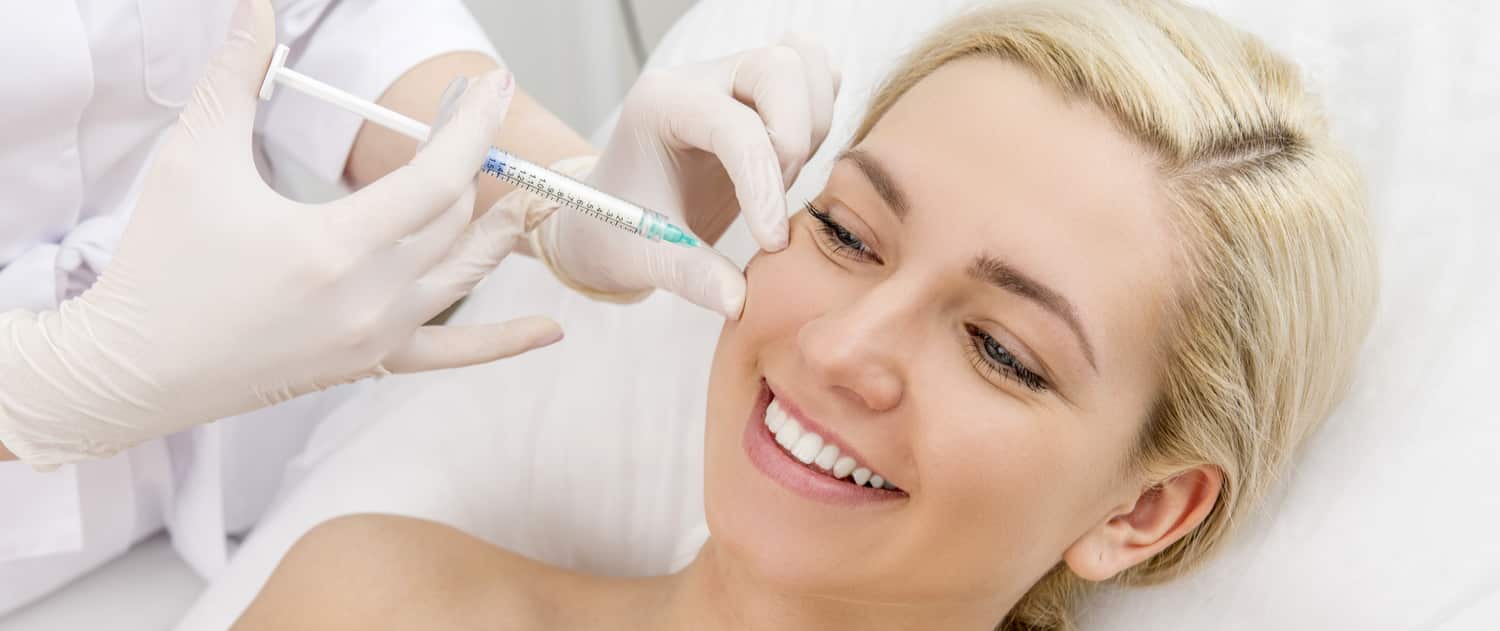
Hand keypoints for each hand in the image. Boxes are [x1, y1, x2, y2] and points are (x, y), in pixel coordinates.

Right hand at [0, 0, 558, 465]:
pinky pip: (453, 354)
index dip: (472, 126)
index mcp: (336, 248)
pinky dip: (503, 342)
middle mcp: (371, 300)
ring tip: (523, 188)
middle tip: (482, 115)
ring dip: (497, 230)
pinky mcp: (368, 365)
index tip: (491, 86)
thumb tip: (257, 8)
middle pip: (455, 220)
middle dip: (478, 160)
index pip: (438, 178)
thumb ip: (234, 76)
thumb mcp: (193, 158)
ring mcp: (375, 339)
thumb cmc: (159, 265)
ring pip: (464, 276)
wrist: (130, 371)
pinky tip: (549, 328)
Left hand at [536, 37, 839, 316]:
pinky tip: (792, 163)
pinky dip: (819, 116)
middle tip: (776, 198)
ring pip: (806, 64)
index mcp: (660, 105)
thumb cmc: (618, 231)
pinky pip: (815, 77)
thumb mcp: (644, 259)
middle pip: (781, 68)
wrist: (610, 217)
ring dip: (811, 126)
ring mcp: (732, 77)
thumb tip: (738, 300)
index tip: (772, 244)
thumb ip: (690, 276)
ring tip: (782, 180)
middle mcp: (700, 78)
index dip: (764, 186)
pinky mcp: (759, 91)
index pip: (735, 127)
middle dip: (794, 140)